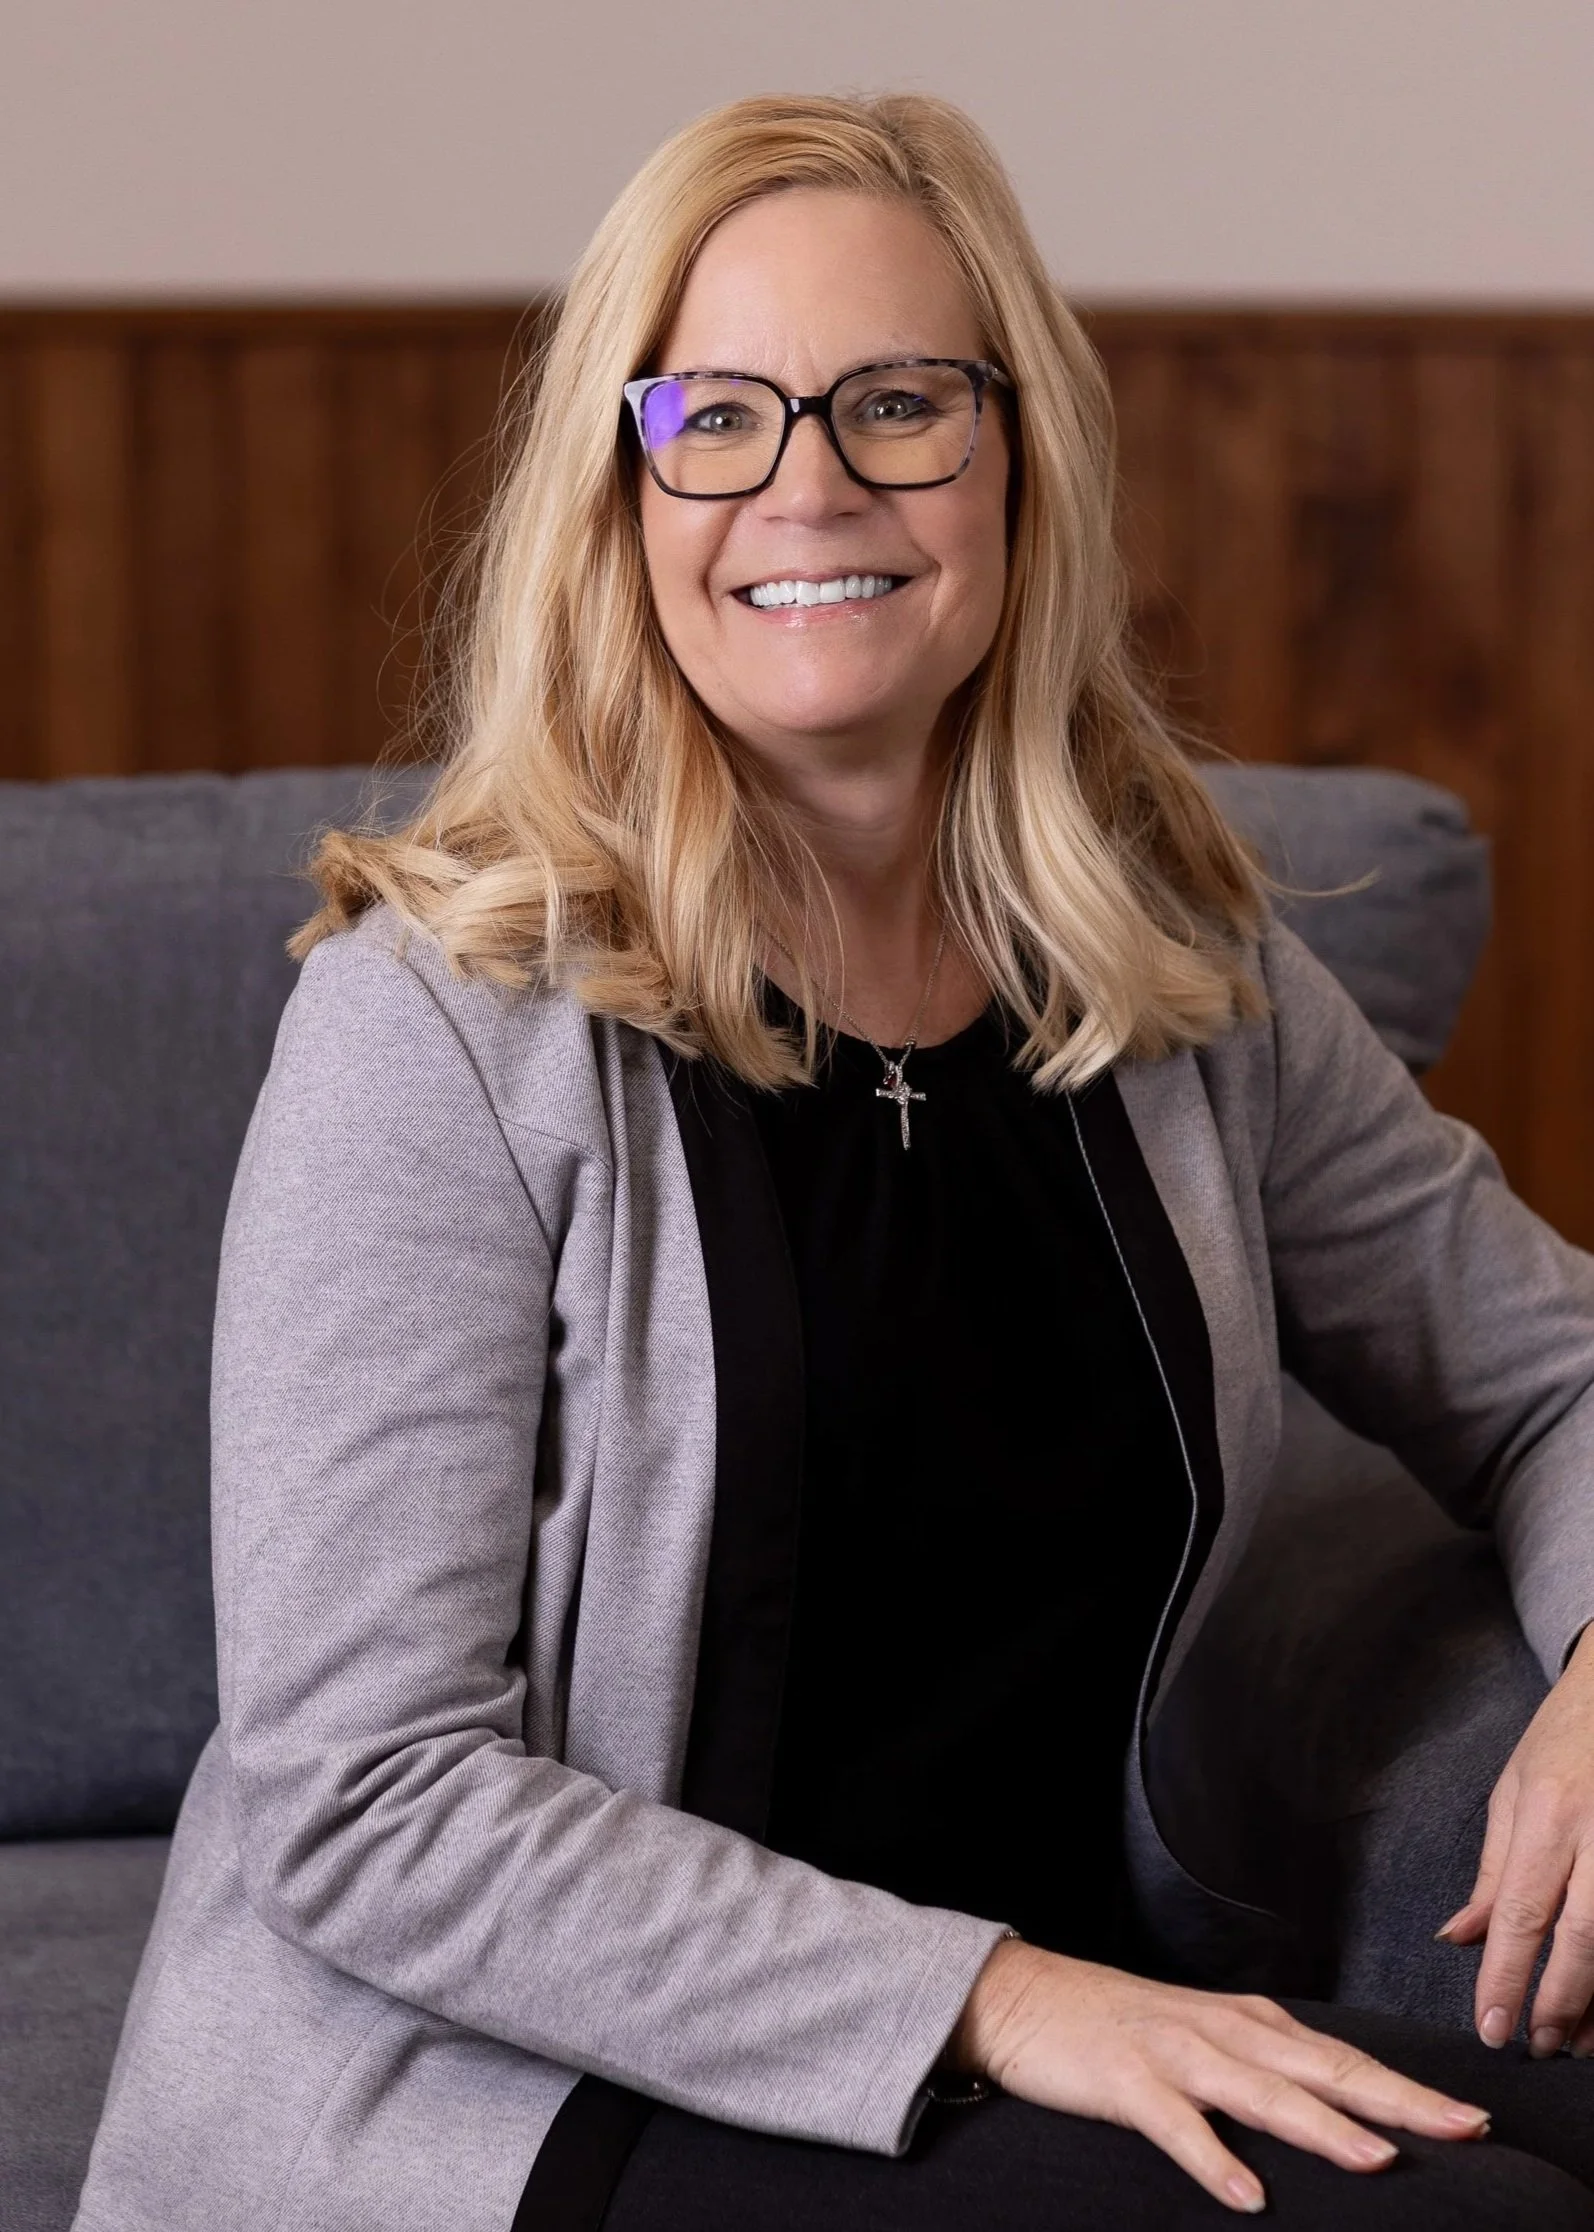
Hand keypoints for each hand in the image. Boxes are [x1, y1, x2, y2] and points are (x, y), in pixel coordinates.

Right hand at [943, 1938, 1489, 2214]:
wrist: (1029, 1998)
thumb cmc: (1128, 2029)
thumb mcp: (1211, 2041)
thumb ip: (1269, 2072)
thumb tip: (1344, 2112)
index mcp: (1253, 2024)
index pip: (1345, 2061)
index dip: (1408, 2091)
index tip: (1472, 2121)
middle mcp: (1226, 2031)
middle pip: (1324, 2071)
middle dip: (1396, 2102)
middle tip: (1461, 2129)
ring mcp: (1176, 2052)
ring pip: (1261, 2094)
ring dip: (1321, 2127)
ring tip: (1375, 2161)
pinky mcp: (1126, 2078)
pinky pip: (1176, 2125)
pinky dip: (1212, 2158)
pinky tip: (1245, 2194)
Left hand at [1435, 1620, 1593, 2056]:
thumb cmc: (1565, 1740)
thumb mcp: (1514, 1791)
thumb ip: (1493, 1871)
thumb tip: (1458, 1939)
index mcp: (1548, 1813)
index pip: (1521, 1911)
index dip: (1506, 1977)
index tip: (1490, 2028)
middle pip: (1580, 1936)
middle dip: (1559, 2001)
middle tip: (1539, 2048)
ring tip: (1582, 2043)